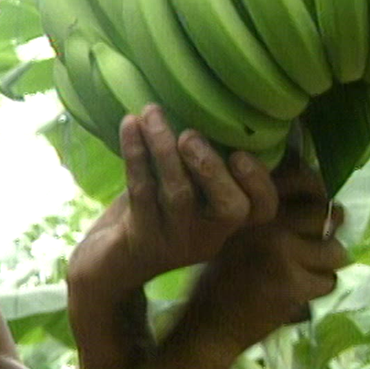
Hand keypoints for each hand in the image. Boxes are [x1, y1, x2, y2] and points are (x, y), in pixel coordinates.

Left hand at [68, 105, 278, 295]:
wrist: (107, 265)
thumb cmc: (152, 212)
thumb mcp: (183, 186)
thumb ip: (200, 161)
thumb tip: (210, 103)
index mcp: (225, 222)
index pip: (262, 210)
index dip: (261, 183)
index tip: (240, 153)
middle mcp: (209, 236)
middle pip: (231, 210)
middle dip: (212, 167)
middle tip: (189, 135)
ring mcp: (177, 242)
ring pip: (179, 194)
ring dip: (164, 148)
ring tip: (152, 113)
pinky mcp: (142, 240)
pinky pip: (142, 192)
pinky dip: (135, 154)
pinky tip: (129, 125)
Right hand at [179, 155, 348, 357]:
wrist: (208, 325)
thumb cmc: (220, 279)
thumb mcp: (235, 233)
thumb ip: (267, 214)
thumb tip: (315, 200)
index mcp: (254, 205)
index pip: (303, 181)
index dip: (318, 191)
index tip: (319, 203)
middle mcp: (268, 221)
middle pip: (324, 213)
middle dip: (328, 230)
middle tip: (318, 244)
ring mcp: (282, 250)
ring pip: (334, 250)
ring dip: (325, 264)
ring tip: (309, 271)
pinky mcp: (293, 282)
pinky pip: (327, 280)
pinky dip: (317, 289)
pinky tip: (299, 293)